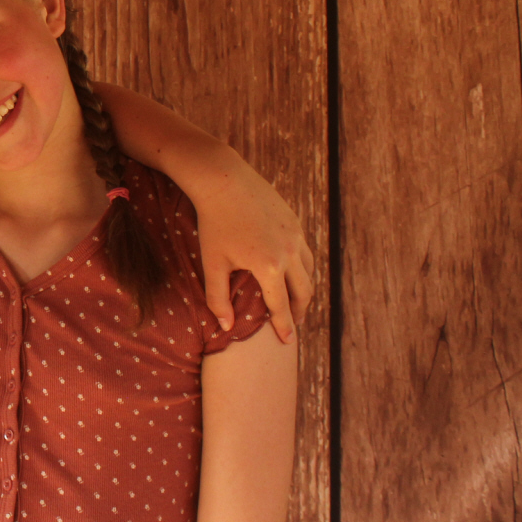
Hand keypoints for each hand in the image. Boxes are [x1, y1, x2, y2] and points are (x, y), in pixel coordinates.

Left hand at [188, 156, 314, 342]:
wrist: (223, 179)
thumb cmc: (213, 223)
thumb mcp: (212, 263)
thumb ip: (218, 298)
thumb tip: (227, 328)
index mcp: (269, 266)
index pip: (281, 306)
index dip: (284, 326)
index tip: (287, 341)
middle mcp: (289, 252)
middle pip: (304, 292)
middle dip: (300, 311)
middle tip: (294, 324)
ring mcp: (295, 235)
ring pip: (309, 271)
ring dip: (304, 290)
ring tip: (295, 301)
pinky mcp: (295, 222)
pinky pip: (304, 251)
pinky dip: (302, 268)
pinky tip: (291, 272)